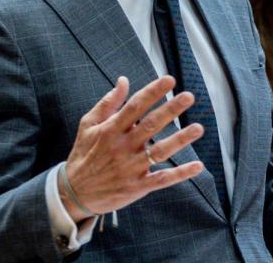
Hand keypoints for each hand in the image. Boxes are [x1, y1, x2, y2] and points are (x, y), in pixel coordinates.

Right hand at [60, 76, 204, 222]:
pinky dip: (180, 174)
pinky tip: (198, 166)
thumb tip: (123, 80)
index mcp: (110, 130)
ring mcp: (131, 168)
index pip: (135, 106)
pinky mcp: (137, 187)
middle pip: (150, 125)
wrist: (74, 193)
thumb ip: (108, 103)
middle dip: (170, 110)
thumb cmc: (83, 155)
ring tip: (198, 128)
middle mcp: (122, 147)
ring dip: (180, 140)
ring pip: (159, 151)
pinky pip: (162, 179)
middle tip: (189, 97)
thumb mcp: (88, 125)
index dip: (152, 92)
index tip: (170, 80)